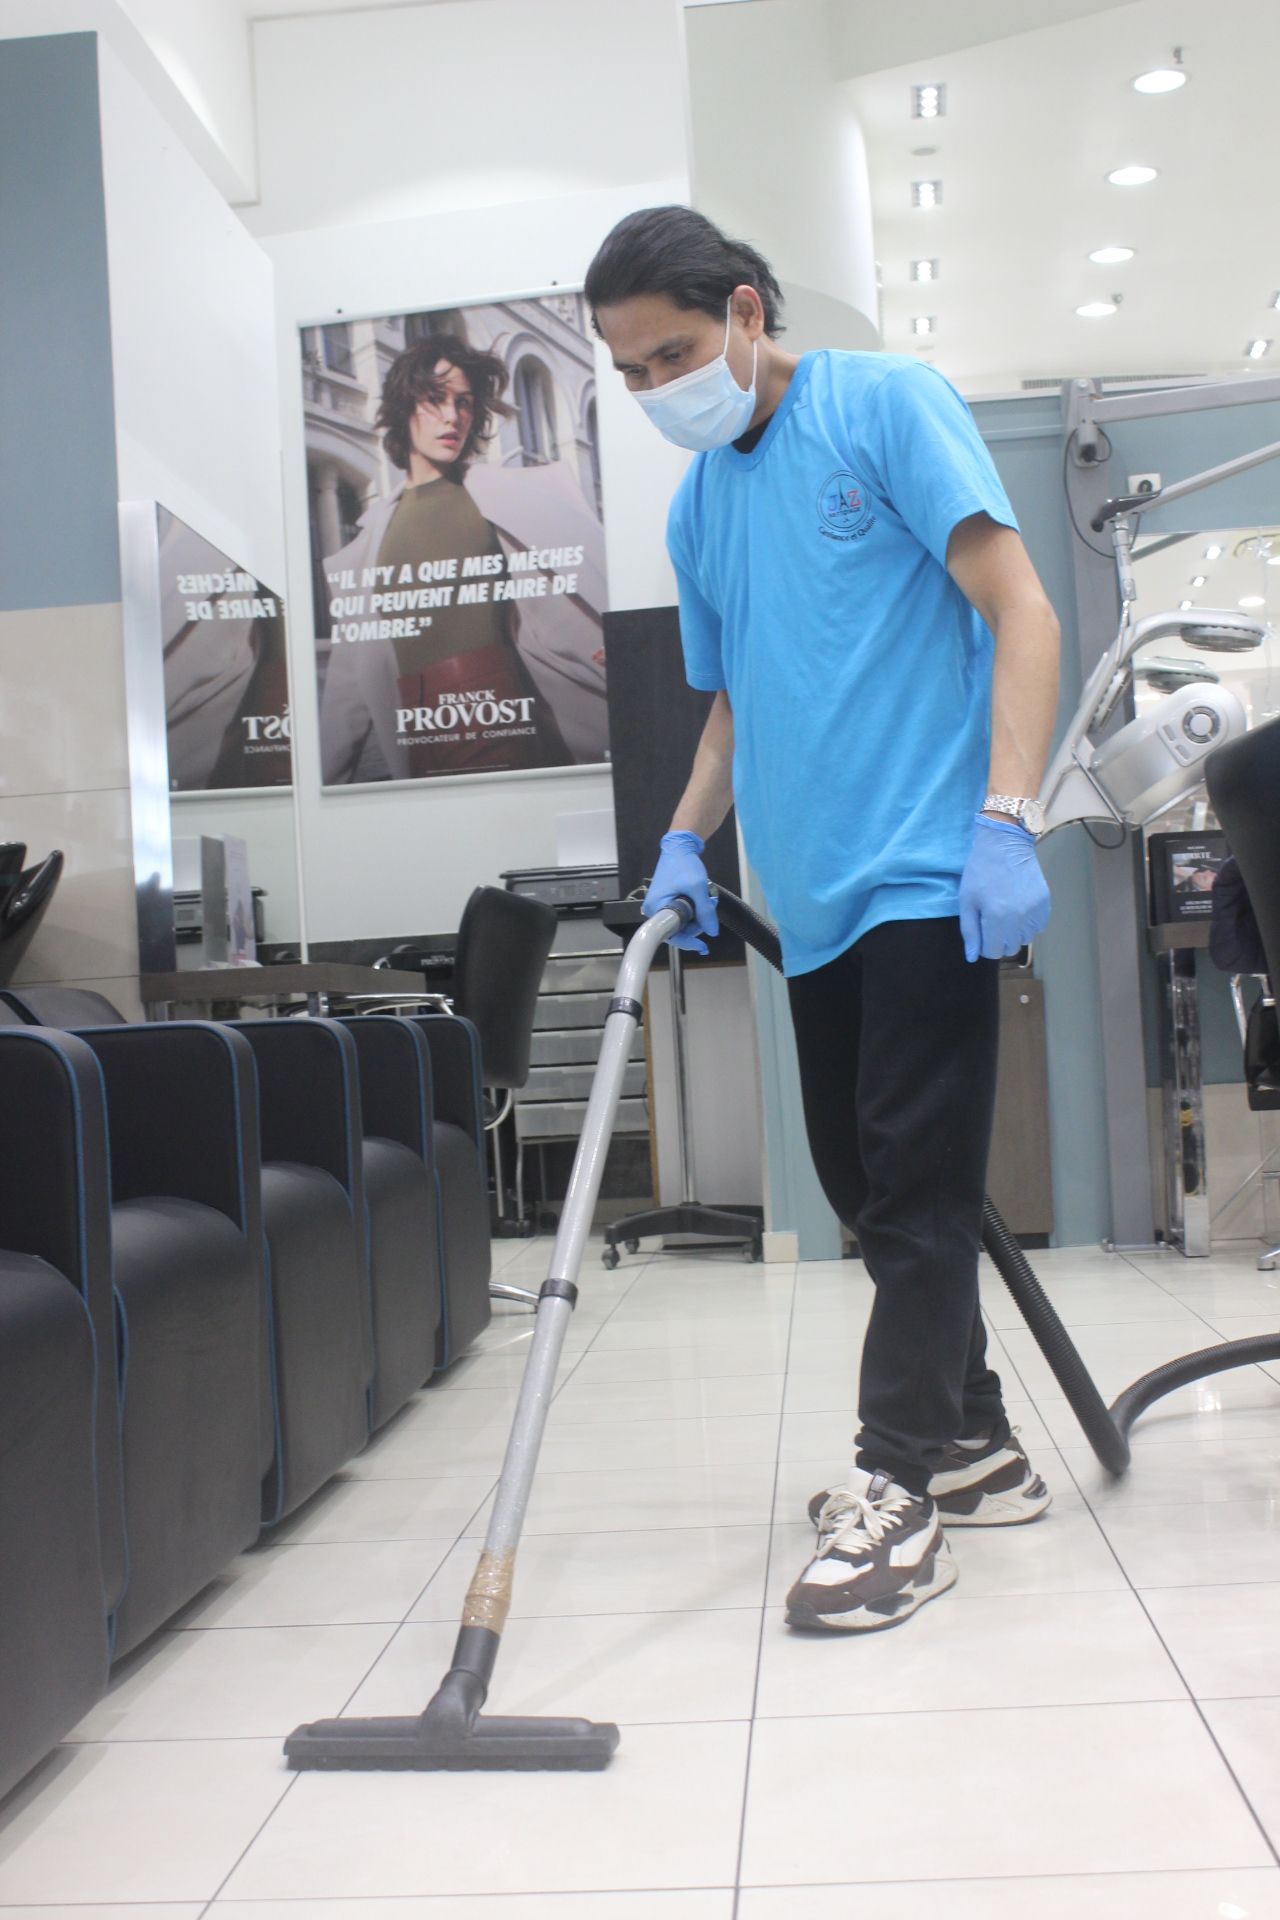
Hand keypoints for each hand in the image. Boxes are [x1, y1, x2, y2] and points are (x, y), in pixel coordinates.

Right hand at [643, 830, 719, 954]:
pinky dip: (694, 910)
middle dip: (697, 923)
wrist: (679, 847)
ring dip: (698, 915)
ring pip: (682, 923)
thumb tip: (713, 932)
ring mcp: (660, 907)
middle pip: (678, 930)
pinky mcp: (667, 903)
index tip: (703, 947)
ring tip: (707, 898)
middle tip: (710, 906)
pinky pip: (682, 915)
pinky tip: (701, 898)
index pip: (671, 935)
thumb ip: (705, 911)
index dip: (688, 942)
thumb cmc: (685, 865)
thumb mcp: (698, 887)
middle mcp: (654, 910)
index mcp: (657, 908)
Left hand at [958, 815, 1050, 961]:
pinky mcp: (1045, 904)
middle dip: (999, 940)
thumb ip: (970, 931)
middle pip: (1009, 948)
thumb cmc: (981, 871)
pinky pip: (1037, 927)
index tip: (981, 931)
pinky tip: (1018, 907)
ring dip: (1014, 932)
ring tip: (1005, 912)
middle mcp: (1019, 918)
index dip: (984, 945)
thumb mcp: (967, 901)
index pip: (992, 952)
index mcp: (997, 918)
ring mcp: (1035, 911)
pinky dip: (1028, 923)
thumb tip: (972, 957)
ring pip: (1025, 939)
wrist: (1005, 844)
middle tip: (992, 920)